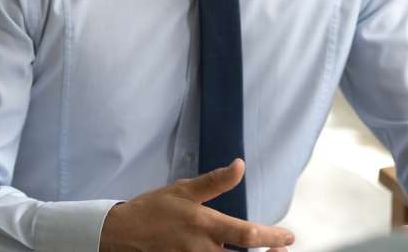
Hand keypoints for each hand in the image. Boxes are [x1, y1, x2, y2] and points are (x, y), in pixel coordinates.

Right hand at [99, 158, 294, 250]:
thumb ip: (215, 181)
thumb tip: (240, 165)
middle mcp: (201, 249)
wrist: (118, 234)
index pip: (248, 235)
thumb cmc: (153, 209)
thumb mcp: (184, 189)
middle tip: (281, 251)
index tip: (289, 237)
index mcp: (205, 224)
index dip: (273, 237)